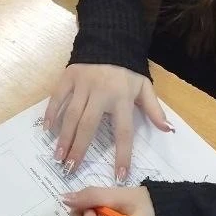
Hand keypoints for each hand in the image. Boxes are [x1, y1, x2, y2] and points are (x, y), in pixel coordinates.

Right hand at [44, 64, 171, 181]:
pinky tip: (47, 129)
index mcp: (123, 98)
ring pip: (71, 114)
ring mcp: (83, 84)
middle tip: (71, 168)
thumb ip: (154, 109)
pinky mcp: (69, 76)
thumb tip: (168, 129)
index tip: (119, 176)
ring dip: (64, 137)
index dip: (122, 155)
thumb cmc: (127, 70)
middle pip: (89, 125)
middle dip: (79, 148)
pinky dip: (51, 113)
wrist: (110, 39)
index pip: (123, 132)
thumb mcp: (145, 87)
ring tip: (58, 156)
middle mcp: (101, 92)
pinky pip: (58, 97)